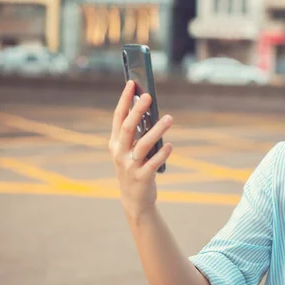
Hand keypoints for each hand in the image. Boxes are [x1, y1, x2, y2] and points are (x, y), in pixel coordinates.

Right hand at [109, 81, 173, 219]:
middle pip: (128, 128)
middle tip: (149, 96)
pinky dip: (162, 154)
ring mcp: (130, 166)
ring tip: (169, 118)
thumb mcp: (131, 151)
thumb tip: (150, 110)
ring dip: (156, 130)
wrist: (134, 200)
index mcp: (115, 143)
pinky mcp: (142, 178)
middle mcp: (120, 153)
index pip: (118, 117)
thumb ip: (137, 134)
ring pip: (143, 145)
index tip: (132, 83)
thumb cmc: (135, 168)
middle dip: (137, 111)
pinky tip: (170, 145)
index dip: (124, 100)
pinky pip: (153, 163)